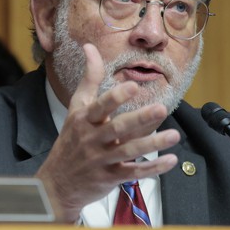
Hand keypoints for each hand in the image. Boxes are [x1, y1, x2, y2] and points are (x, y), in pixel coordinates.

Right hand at [35, 43, 179, 222]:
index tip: (134, 85)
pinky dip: (152, 168)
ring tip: (174, 135)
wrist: (56, 183)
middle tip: (161, 108)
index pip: (100, 107)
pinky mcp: (110, 177)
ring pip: (128, 151)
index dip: (116, 97)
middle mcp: (92, 139)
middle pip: (117, 129)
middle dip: (139, 119)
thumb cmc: (70, 140)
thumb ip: (89, 78)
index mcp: (84, 120)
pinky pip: (133, 172)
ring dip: (152, 144)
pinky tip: (170, 160)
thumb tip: (90, 46)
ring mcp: (101, 160)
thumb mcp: (76, 108)